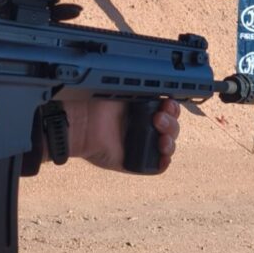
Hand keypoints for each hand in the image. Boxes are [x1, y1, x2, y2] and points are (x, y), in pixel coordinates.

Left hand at [64, 99, 180, 173]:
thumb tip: (160, 86)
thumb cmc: (95, 103)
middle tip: (159, 117)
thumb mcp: (122, 89)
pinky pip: (156, 166)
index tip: (168, 102)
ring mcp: (140, 145)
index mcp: (143, 109)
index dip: (173, 107)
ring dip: (170, 139)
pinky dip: (164, 161)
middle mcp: (143, 127)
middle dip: (172, 121)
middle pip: (172, 127)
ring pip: (168, 145)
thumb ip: (143, 88)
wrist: (80, 122)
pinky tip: (162, 153)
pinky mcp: (134, 162)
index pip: (169, 110)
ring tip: (161, 135)